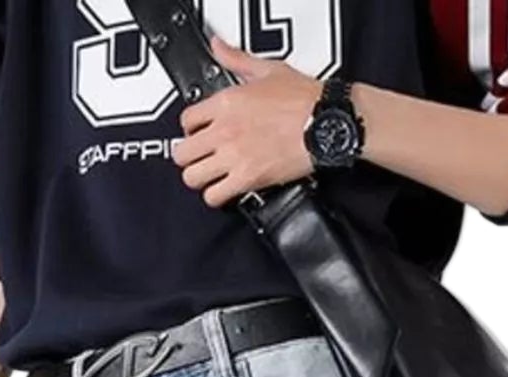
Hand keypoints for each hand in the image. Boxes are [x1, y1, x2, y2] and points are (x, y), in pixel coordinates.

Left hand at [171, 34, 321, 207]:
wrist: (325, 121)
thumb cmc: (303, 99)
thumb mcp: (267, 69)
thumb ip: (236, 60)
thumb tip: (219, 48)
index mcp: (226, 102)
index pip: (186, 121)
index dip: (190, 129)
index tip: (198, 133)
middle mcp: (224, 130)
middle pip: (182, 153)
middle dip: (188, 157)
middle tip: (200, 158)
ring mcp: (234, 156)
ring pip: (192, 178)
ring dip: (200, 179)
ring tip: (211, 176)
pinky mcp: (247, 179)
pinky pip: (214, 196)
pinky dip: (216, 197)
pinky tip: (225, 190)